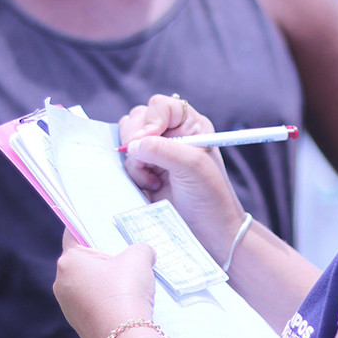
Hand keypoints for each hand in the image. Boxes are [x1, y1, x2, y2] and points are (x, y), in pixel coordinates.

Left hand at [54, 230, 158, 337]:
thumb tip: (144, 253)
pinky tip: (124, 302)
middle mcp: (61, 282)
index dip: (87, 228)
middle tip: (123, 256)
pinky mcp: (78, 325)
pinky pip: (90, 304)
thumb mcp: (139, 258)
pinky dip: (104, 300)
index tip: (100, 227)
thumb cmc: (125, 290)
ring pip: (85, 284)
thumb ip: (140, 248)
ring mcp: (67, 306)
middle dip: (101, 258)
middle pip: (80, 261)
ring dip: (103, 281)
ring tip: (128, 282)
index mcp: (69, 261)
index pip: (72, 234)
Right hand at [118, 94, 247, 257]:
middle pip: (138, 119)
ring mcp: (157, 153)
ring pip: (128, 140)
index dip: (152, 120)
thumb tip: (133, 144)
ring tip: (155, 177)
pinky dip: (134, 173)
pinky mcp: (145, 171)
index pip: (162, 105)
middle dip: (138, 140)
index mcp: (190, 125)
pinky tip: (152, 185)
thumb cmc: (210, 197)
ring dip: (136, 159)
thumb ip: (162, 149)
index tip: (149, 139)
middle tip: (151, 162)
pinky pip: (126, 162)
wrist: (209, 232)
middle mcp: (173, 134)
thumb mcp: (192, 166)